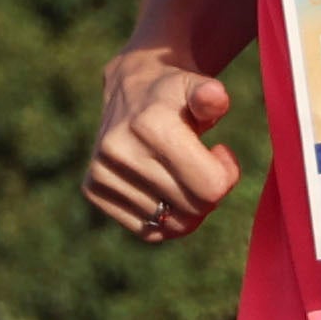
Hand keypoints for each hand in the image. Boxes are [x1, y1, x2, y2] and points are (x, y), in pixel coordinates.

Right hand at [87, 46, 240, 243]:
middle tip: (204, 166)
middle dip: (209, 192)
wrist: (128, 92)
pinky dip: (165, 219)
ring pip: (173, 224)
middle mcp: (118, 150)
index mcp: (149, 124)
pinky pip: (148, 231)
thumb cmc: (174, 96)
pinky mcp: (92, 189)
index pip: (211, 186)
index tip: (220, 154)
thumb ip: (210, 96)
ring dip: (188, 206)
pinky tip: (166, 193)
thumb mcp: (196, 87)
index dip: (227, 174)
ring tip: (183, 176)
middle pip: (194, 207)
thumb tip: (214, 96)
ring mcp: (101, 172)